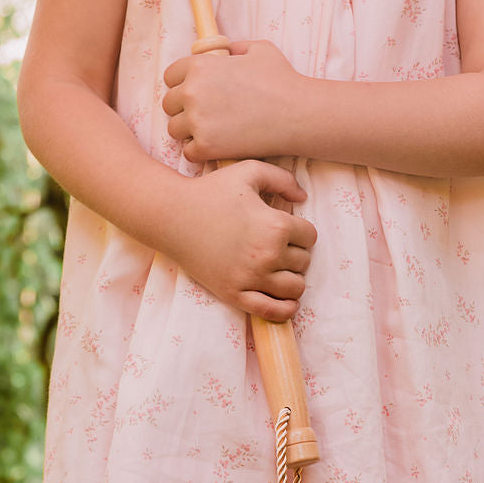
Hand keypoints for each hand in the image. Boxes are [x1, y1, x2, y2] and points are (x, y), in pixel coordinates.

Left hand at [162, 39, 300, 163]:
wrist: (298, 114)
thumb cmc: (282, 79)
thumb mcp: (258, 49)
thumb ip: (234, 48)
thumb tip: (224, 51)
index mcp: (200, 66)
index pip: (170, 76)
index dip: (183, 85)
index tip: (196, 94)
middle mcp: (192, 91)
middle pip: (169, 104)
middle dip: (183, 109)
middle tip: (205, 115)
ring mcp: (197, 120)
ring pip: (174, 129)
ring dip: (189, 132)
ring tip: (211, 132)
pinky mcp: (206, 146)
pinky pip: (188, 152)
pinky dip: (200, 152)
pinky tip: (217, 147)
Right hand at [169, 160, 316, 321]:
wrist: (172, 215)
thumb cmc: (211, 190)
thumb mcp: (248, 171)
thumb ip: (282, 179)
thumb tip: (303, 198)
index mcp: (276, 225)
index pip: (310, 237)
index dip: (301, 230)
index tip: (286, 227)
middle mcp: (268, 255)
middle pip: (304, 262)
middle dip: (296, 252)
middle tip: (278, 245)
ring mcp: (251, 278)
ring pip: (295, 288)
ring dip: (293, 278)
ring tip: (280, 268)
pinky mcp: (234, 294)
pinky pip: (272, 311)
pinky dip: (285, 309)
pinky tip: (286, 300)